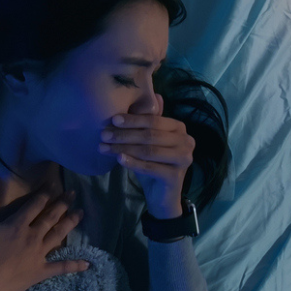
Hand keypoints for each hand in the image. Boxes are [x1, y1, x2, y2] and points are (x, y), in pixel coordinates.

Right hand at [0, 172, 89, 290]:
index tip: (54, 185)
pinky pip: (61, 267)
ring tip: (81, 214)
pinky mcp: (41, 272)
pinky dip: (74, 265)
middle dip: (62, 204)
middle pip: (50, 217)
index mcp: (17, 224)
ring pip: (58, 235)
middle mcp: (32, 237)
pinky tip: (87, 263)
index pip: (34, 205)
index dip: (44, 194)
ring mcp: (39, 255)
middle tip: (73, 194)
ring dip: (70, 223)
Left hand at [99, 93, 193, 217]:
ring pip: (148, 150)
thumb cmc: (154, 164)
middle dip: (125, 134)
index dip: (133, 120)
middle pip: (150, 135)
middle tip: (104, 134)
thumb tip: (153, 94)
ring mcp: (184, 159)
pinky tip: (118, 159)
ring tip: (104, 147)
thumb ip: (149, 122)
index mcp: (179, 128)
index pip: (154, 120)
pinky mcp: (176, 176)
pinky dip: (132, 162)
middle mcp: (186, 141)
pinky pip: (150, 167)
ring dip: (124, 147)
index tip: (113, 119)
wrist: (162, 196)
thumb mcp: (149, 141)